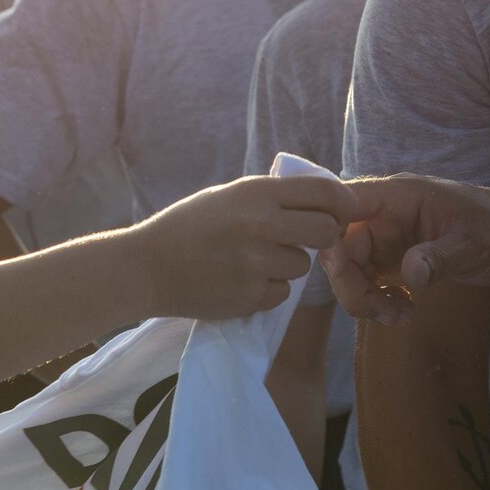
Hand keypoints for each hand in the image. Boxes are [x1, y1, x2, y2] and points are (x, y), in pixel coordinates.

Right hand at [136, 174, 357, 319]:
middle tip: (306, 240)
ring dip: (287, 265)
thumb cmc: (188, 226)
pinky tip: (241, 281)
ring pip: (303, 266)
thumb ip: (271, 197)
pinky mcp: (251, 296)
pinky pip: (282, 292)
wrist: (147, 267)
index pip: (324, 192)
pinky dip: (269, 289)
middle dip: (323, 236)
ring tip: (254, 261)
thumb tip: (322, 198)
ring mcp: (256, 263)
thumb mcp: (228, 196)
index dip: (342, 203)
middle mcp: (260, 225)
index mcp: (256, 193)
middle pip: (326, 231)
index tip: (341, 212)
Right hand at [320, 176, 489, 323]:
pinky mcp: (391, 257)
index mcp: (398, 195)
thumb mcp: (476, 245)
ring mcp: (385, 235)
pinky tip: (403, 310)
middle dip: (351, 283)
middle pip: (338, 244)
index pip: (342, 204)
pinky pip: (364, 279)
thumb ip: (441, 257)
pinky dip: (375, 300)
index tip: (345, 273)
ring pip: (348, 267)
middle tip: (383, 312)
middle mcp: (383, 213)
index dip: (328, 233)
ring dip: (363, 298)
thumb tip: (410, 275)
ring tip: (400, 316)